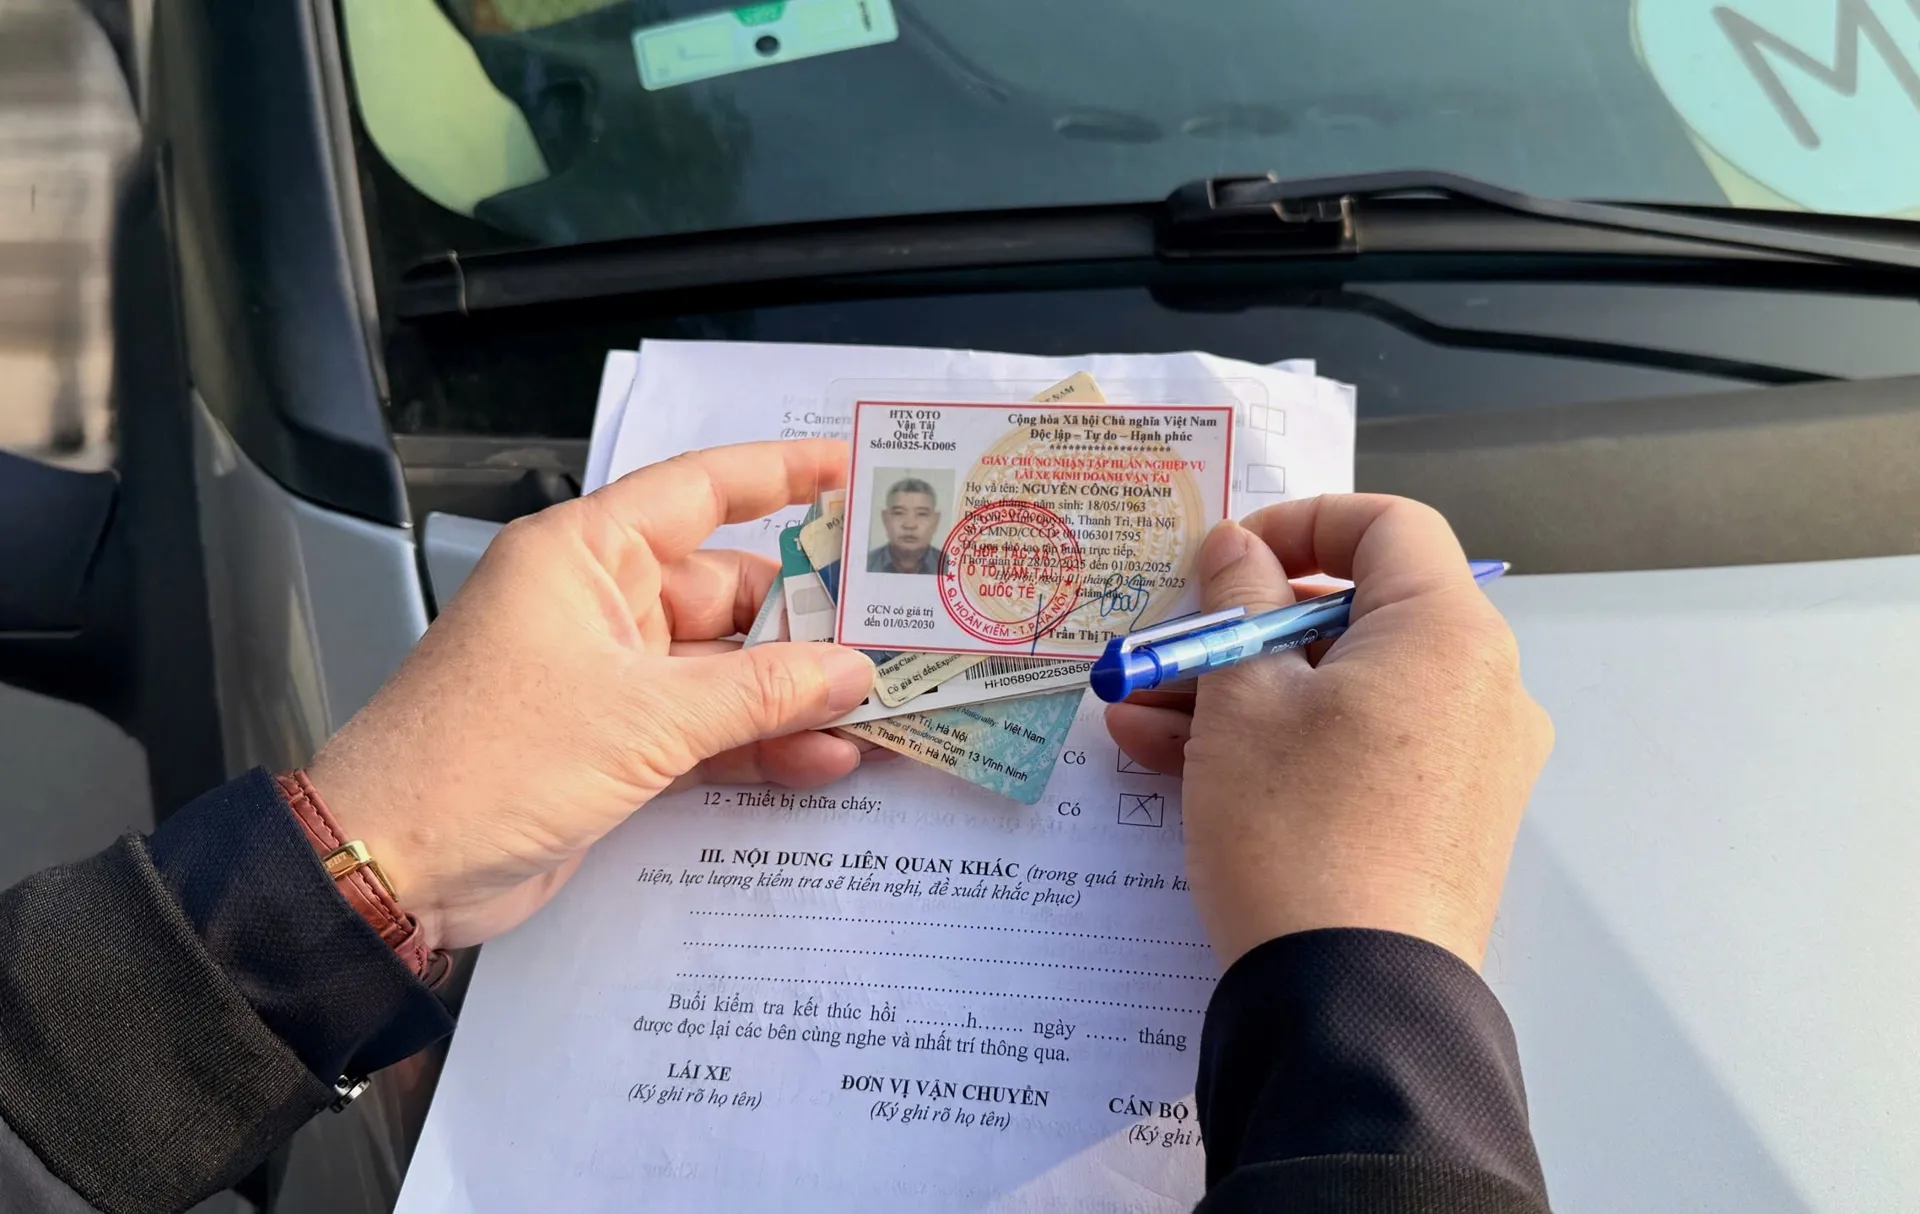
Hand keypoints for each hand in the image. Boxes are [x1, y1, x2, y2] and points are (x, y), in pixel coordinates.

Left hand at [306, 441, 876, 949]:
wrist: (393, 867)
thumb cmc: (488, 760)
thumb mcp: (644, 718)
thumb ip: (761, 693)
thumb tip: (854, 673)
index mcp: (587, 555)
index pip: (701, 490)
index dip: (781, 476)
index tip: (852, 472)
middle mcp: (600, 604)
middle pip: (730, 592)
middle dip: (811, 622)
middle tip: (898, 639)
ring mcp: (607, 677)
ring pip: (725, 669)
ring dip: (794, 694)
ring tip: (881, 711)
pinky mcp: (612, 744)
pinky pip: (705, 729)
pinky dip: (758, 743)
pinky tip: (826, 759)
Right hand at [1106, 497, 1552, 968]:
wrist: (1352, 999)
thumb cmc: (1298, 833)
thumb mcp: (1242, 700)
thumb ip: (1237, 602)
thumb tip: (1237, 549)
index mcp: (1449, 634)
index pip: (1388, 526)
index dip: (1301, 522)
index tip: (1228, 556)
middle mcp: (1481, 688)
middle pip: (1356, 616)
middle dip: (1246, 628)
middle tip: (1167, 646)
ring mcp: (1469, 761)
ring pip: (1345, 691)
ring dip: (1244, 693)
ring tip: (1141, 717)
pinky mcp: (1444, 821)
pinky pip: (1358, 751)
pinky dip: (1283, 745)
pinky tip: (1180, 763)